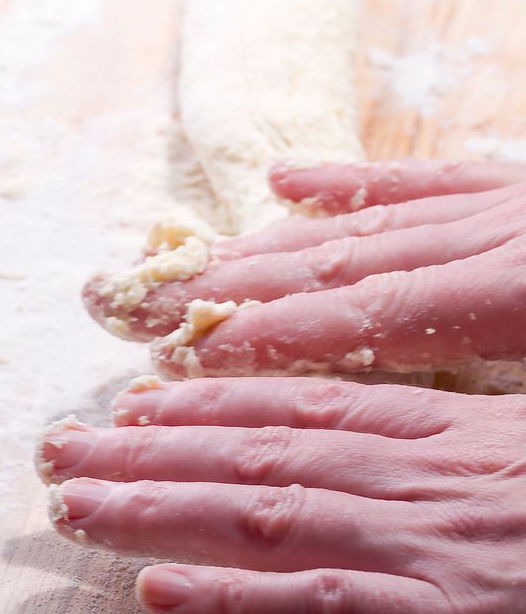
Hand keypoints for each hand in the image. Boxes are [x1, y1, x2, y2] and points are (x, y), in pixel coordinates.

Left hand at [38, 375, 525, 613]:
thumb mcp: (521, 454)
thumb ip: (441, 443)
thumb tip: (351, 440)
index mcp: (439, 432)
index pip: (292, 409)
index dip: (200, 405)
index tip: (128, 403)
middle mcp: (413, 476)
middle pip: (247, 452)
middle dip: (141, 450)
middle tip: (56, 450)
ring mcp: (422, 544)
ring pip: (256, 513)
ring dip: (151, 510)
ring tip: (69, 507)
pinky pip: (314, 605)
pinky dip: (229, 600)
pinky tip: (155, 597)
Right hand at [83, 160, 525, 377]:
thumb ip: (504, 398)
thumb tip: (432, 435)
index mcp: (516, 292)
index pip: (359, 322)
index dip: (259, 341)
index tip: (171, 360)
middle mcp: (491, 239)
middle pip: (328, 267)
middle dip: (219, 290)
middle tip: (127, 307)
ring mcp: (500, 207)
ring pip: (354, 228)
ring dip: (257, 250)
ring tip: (175, 268)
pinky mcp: (517, 190)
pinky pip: (420, 178)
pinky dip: (342, 182)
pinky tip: (279, 182)